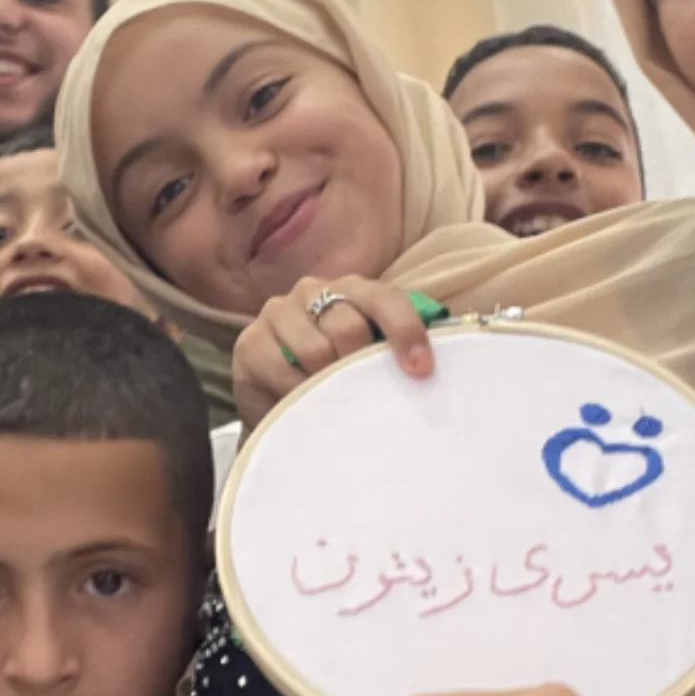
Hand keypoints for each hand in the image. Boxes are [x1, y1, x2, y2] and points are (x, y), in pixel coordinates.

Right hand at [233, 275, 432, 427]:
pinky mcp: (250, 342)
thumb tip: (445, 363)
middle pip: (349, 326)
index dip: (406, 332)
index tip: (421, 370)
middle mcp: (314, 291)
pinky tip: (299, 400)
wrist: (282, 404)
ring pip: (316, 350)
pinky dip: (298, 393)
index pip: (386, 299)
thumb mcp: (371, 362)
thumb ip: (399, 353)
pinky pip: (282, 370)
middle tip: (362, 393)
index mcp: (354, 291)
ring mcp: (278, 312)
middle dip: (359, 367)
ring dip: (327, 383)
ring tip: (327, 397)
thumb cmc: (337, 379)